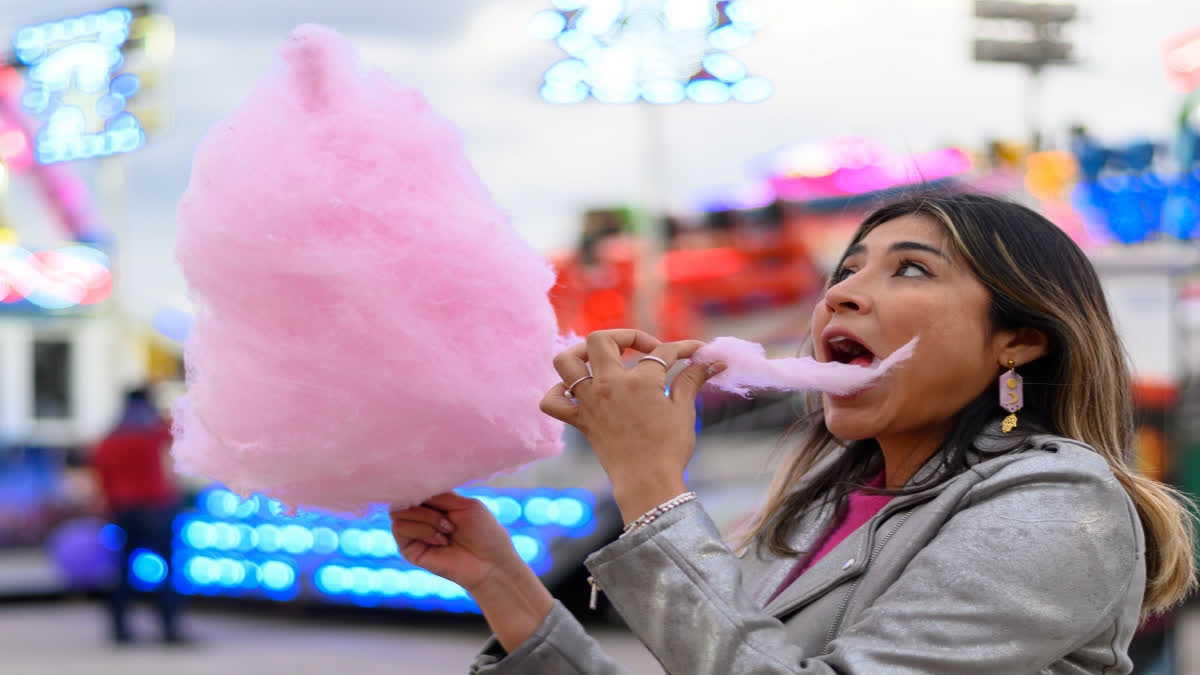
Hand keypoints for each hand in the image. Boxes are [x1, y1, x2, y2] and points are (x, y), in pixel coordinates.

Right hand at [390, 492, 554, 651]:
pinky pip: (399, 529)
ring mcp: (414, 533)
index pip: (414, 487)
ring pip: (397, 513)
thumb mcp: (465, 504)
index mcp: (435, 504)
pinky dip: (422, 530)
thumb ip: (439, 494)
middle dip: (424, 505)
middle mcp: (421, 517)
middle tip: (448, 519)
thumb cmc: (484, 533)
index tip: (436, 492)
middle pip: (402, 498)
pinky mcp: (409, 550)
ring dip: (426, 518)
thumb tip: (412, 487)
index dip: (420, 486)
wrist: (490, 563)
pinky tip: (441, 541)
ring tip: (447, 530)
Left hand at [539, 329, 724, 522]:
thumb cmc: (669, 448)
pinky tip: (576, 391)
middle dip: (622, 336)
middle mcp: (609, 385)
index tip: (696, 352)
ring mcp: (590, 402)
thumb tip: (713, 361)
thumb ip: (693, 379)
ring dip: (579, 353)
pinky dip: (558, 393)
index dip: (683, 348)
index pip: (662, 352)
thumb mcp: (684, 410)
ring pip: (565, 362)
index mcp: (639, 381)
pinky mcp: (580, 421)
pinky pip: (553, 402)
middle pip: (600, 340)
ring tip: (598, 358)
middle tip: (641, 350)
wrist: (647, 483)